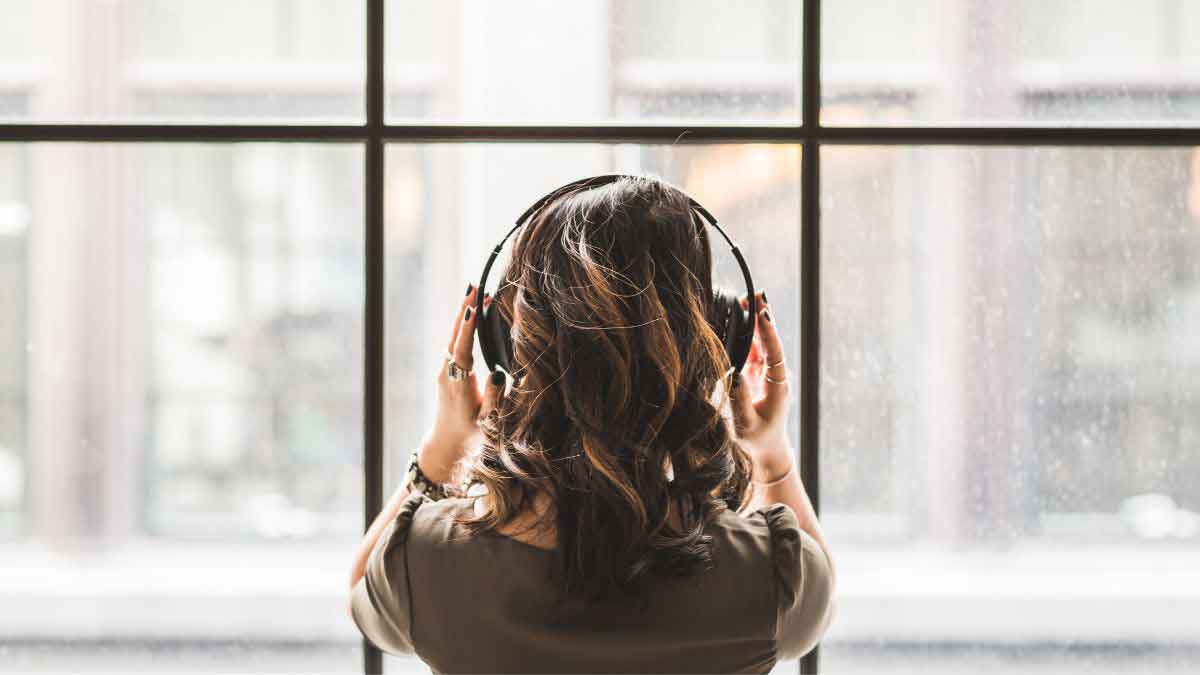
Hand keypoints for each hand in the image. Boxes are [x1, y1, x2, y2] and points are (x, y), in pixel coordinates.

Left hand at [419, 284, 507, 483]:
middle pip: (455, 335)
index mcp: (458, 383)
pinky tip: (471, 313)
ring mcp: (445, 370)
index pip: (462, 349)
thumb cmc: (471, 433)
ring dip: (464, 313)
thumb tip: (498, 374)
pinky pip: (455, 342)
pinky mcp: (447, 369)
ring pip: (454, 336)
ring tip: (474, 291)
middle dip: (464, 308)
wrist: (447, 442)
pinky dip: (463, 325)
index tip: (472, 307)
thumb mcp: (488, 421)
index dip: (467, 328)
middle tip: (474, 284)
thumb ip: (494, 399)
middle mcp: (447, 373)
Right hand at [729, 290, 793, 481]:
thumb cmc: (757, 439)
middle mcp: (776, 374)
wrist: (768, 449)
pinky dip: (747, 332)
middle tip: (756, 293)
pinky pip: (754, 348)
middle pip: (770, 340)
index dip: (768, 333)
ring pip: (762, 341)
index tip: (763, 314)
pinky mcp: (758, 372)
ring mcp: (768, 372)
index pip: (774, 353)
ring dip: (755, 320)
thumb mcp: (746, 423)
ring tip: (746, 298)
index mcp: (778, 385)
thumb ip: (740, 400)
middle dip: (763, 317)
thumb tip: (732, 373)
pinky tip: (740, 316)